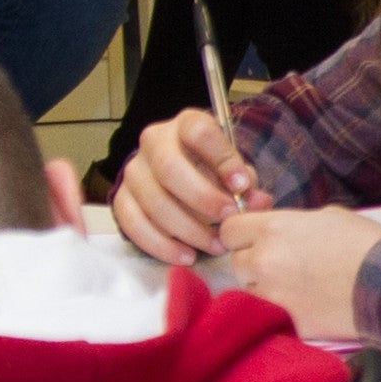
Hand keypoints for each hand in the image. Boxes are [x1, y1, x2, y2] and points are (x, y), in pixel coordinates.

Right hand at [112, 110, 273, 266]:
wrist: (180, 180)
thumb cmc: (212, 173)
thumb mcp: (233, 171)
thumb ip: (247, 185)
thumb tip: (259, 202)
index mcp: (185, 125)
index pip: (199, 132)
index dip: (222, 158)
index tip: (242, 185)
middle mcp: (153, 142)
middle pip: (169, 167)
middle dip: (201, 198)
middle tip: (228, 219)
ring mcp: (134, 171)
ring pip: (153, 200)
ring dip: (187, 229)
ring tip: (215, 245)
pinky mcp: (121, 200)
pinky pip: (133, 224)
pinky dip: (161, 245)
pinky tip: (187, 255)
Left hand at [218, 206, 380, 342]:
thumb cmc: (366, 244)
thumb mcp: (326, 217)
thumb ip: (292, 224)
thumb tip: (280, 232)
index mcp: (273, 230)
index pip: (229, 230)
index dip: (241, 233)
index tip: (253, 237)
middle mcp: (265, 262)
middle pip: (236, 262)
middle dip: (253, 262)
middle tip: (279, 264)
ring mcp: (274, 296)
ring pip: (250, 291)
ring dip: (264, 288)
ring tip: (294, 287)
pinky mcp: (288, 324)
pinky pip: (272, 315)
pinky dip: (282, 312)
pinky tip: (304, 306)